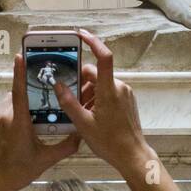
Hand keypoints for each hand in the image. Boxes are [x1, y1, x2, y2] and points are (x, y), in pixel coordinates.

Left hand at [0, 54, 80, 190]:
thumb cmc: (19, 170)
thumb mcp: (46, 159)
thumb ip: (66, 146)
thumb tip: (81, 135)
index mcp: (18, 121)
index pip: (19, 91)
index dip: (20, 72)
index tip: (21, 55)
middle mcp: (6, 115)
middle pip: (21, 92)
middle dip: (34, 86)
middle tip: (49, 81)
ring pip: (14, 98)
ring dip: (27, 97)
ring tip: (43, 100)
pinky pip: (9, 105)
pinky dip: (20, 105)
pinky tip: (32, 113)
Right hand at [52, 29, 151, 176]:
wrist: (132, 156)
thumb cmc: (109, 142)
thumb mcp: (83, 124)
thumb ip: (69, 102)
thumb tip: (58, 84)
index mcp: (109, 90)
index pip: (103, 57)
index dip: (92, 42)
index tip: (80, 34)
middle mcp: (119, 87)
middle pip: (95, 74)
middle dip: (80, 82)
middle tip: (70, 99)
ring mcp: (124, 93)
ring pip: (100, 84)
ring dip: (87, 93)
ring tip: (80, 113)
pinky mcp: (126, 100)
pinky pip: (108, 92)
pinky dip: (96, 98)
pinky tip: (90, 115)